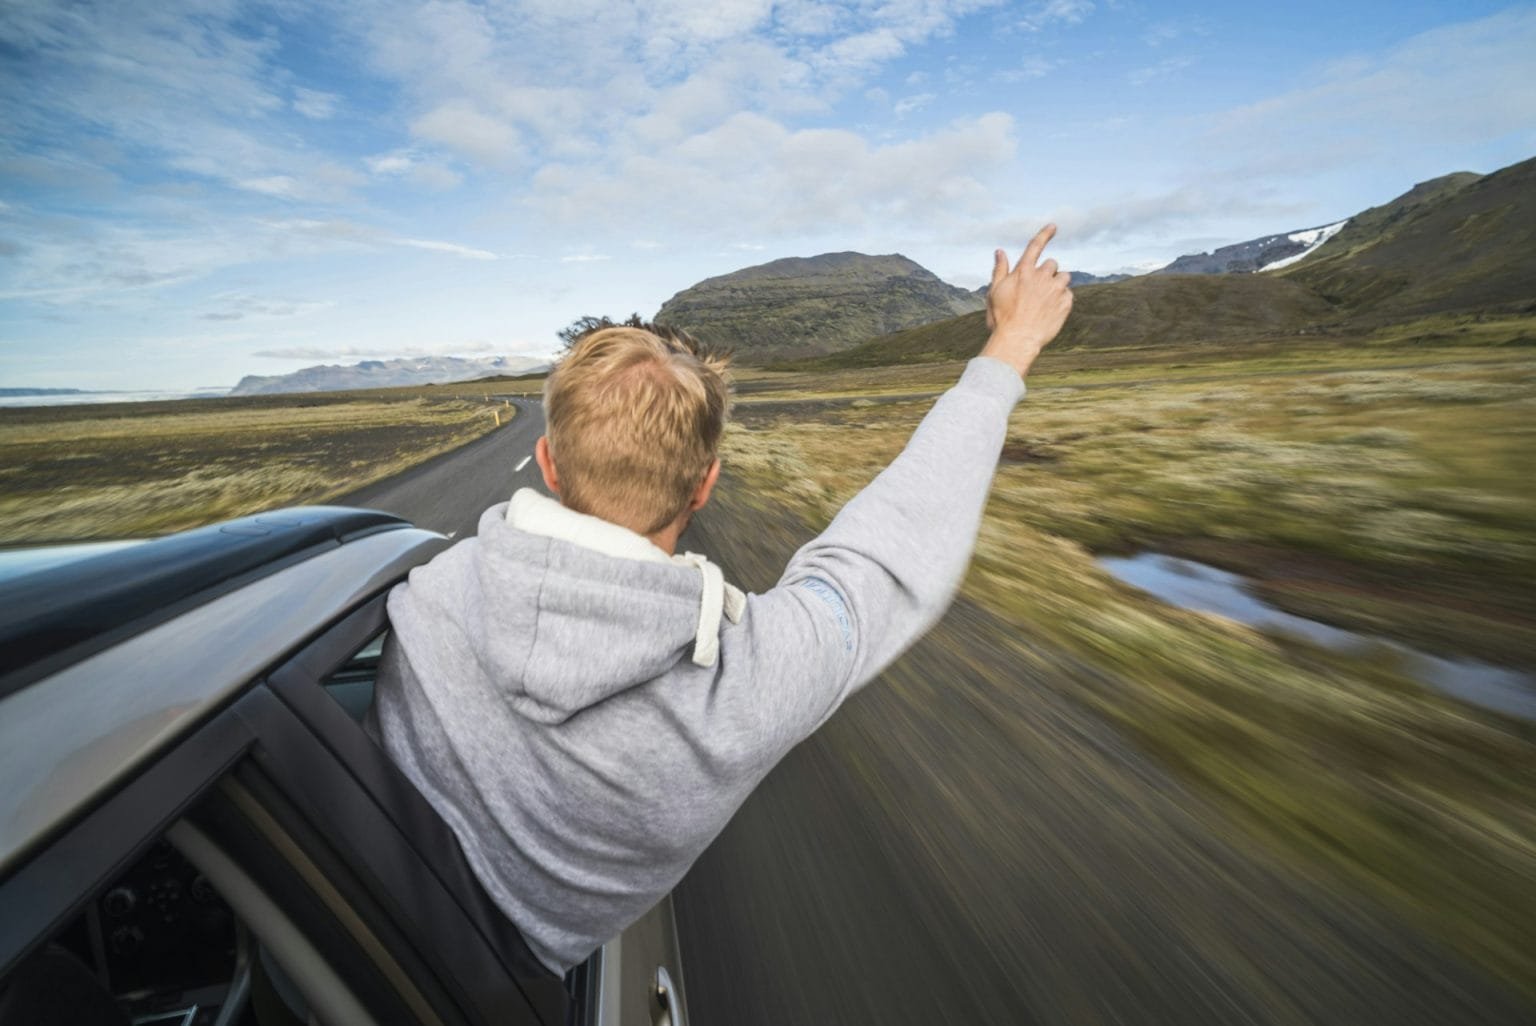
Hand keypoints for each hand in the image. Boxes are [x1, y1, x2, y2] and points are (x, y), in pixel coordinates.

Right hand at [981, 224, 1072, 376]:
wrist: (1017, 340)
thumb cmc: (1001, 318)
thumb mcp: (994, 292)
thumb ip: (1000, 270)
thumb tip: (1000, 251)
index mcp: (1023, 271)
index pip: (1035, 246)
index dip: (1044, 234)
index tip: (1053, 226)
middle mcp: (1041, 276)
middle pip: (1052, 264)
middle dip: (1047, 273)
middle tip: (1038, 290)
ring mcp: (1055, 289)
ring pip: (1064, 277)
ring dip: (1057, 285)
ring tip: (1046, 302)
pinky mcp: (1066, 303)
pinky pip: (1069, 295)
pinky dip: (1062, 300)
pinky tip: (1051, 312)